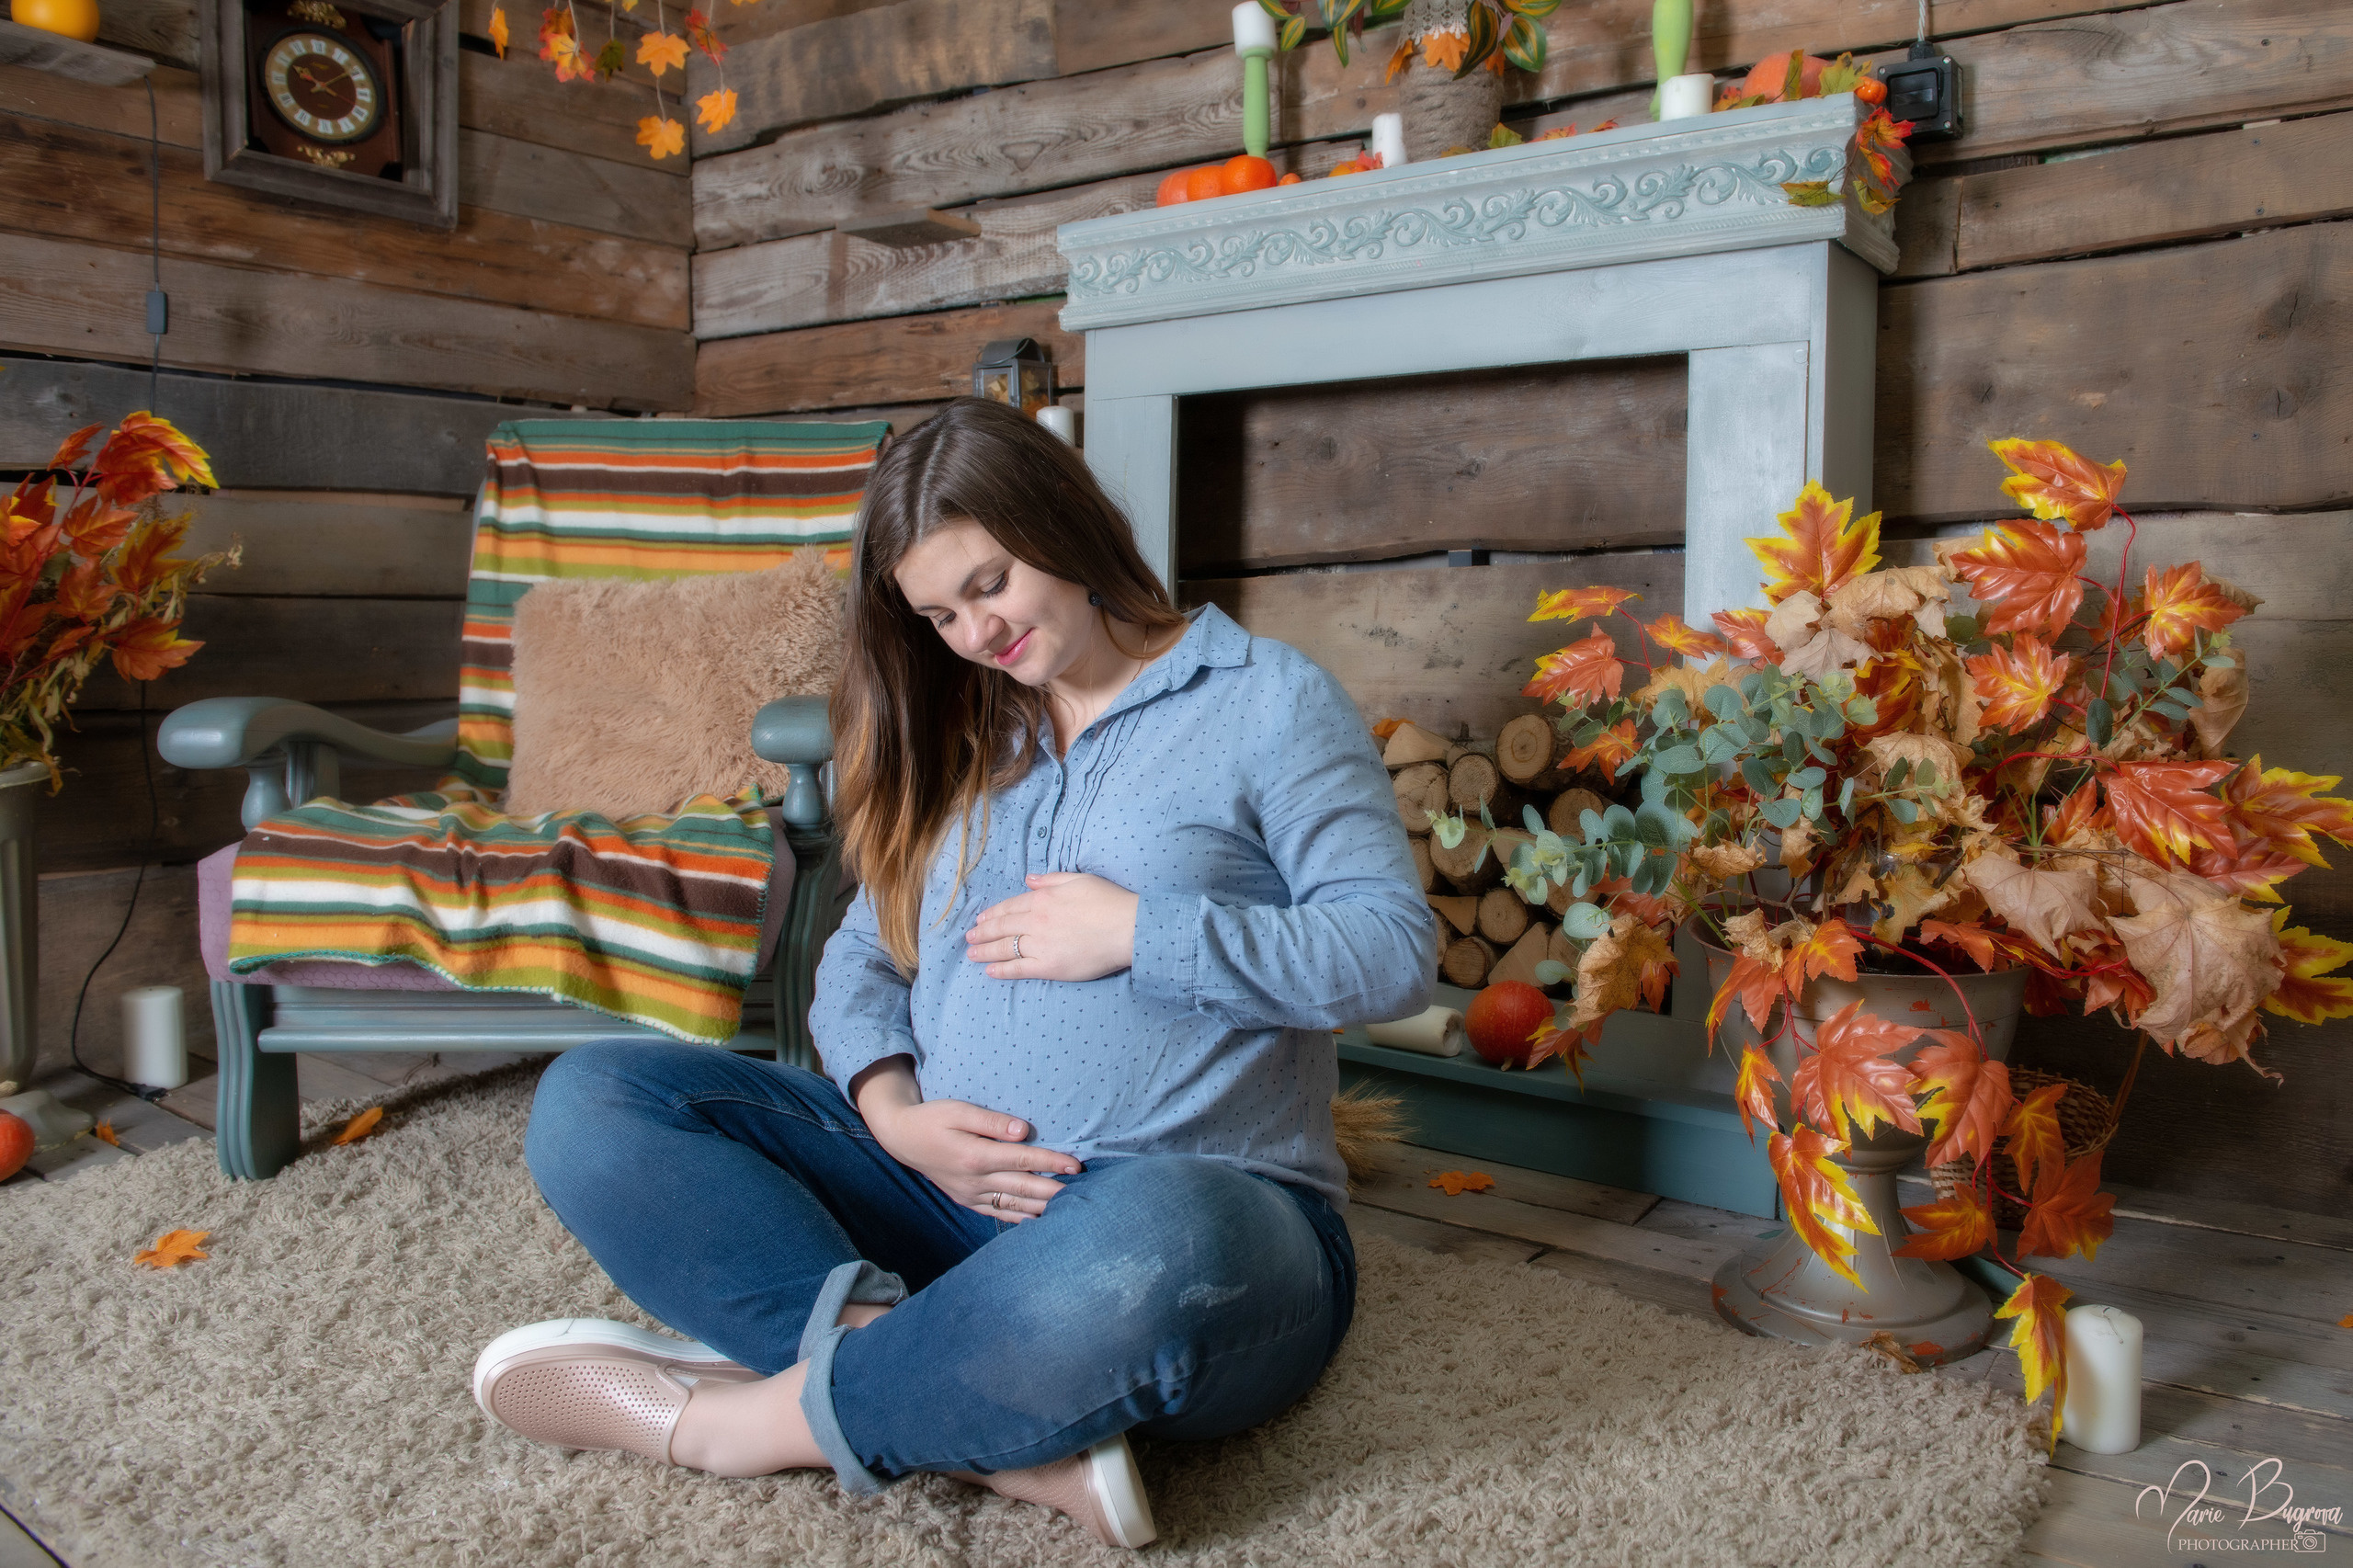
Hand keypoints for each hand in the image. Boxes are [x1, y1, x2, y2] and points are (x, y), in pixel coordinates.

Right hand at [852, 1056, 1079, 1221]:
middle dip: (1056, 1190)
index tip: (1076, 1165)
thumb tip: (1024, 1132)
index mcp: (976, 1156)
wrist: (903, 1138)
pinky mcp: (967, 1200)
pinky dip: (1020, 1218)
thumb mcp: (960, 1111)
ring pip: (1014, 1205)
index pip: (1023, 1160)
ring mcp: (970, 1194)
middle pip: (1024, 1187)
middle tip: (1084, 1190)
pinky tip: (1038, 1219)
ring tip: (1070, 1208)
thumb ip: (993, 1123)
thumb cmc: (933, 1118)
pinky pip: (998, 1213)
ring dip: (1042, 1207)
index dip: (1052, 1163)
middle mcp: (975, 1180)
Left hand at [965, 872, 1138, 981]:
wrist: (1127, 928)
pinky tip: (989, 971)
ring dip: (985, 950)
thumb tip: (1030, 880)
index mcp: (1043, 899)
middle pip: (1002, 927)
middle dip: (983, 932)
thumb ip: (1051, 880)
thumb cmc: (1109, 901)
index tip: (981, 918)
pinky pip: (1019, 968)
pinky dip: (1002, 969)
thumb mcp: (1079, 879)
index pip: (1010, 906)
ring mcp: (1040, 945)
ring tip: (971, 953)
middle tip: (969, 937)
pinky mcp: (1049, 966)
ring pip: (1005, 948)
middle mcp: (1036, 921)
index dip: (993, 913)